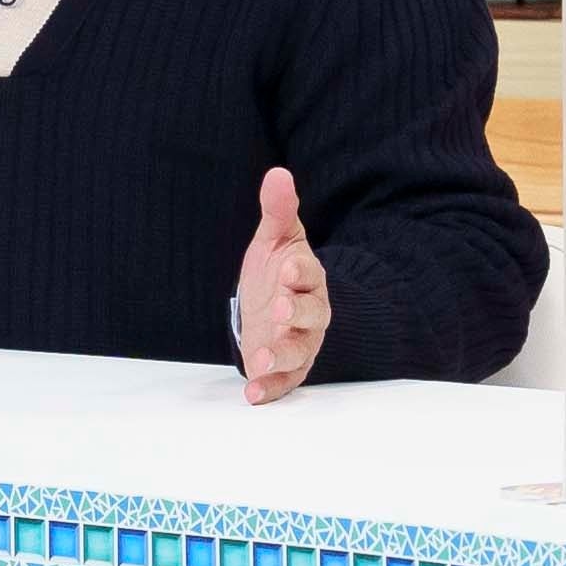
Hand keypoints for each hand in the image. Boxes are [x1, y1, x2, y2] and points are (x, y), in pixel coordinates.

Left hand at [235, 166, 328, 404]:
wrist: (272, 306)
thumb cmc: (277, 271)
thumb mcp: (274, 239)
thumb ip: (278, 210)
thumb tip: (278, 173)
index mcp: (308, 279)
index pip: (311, 275)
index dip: (300, 272)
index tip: (286, 268)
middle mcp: (310, 313)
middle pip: (313, 315)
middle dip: (297, 313)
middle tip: (278, 308)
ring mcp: (300, 342)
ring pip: (301, 351)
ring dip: (282, 355)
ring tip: (260, 358)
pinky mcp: (287, 367)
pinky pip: (285, 381)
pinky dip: (270, 388)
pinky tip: (252, 393)